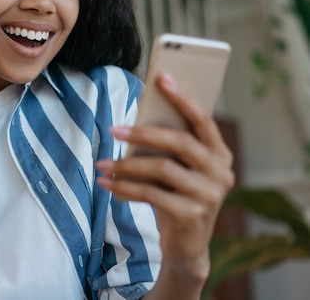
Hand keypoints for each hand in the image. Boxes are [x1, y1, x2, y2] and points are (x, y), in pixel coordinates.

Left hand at [96, 72, 234, 284]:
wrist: (186, 247)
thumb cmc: (176, 196)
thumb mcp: (177, 169)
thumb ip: (167, 147)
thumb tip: (136, 116)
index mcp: (220, 154)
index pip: (203, 120)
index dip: (183, 98)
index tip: (162, 76)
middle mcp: (221, 173)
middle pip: (180, 142)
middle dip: (143, 133)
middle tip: (113, 129)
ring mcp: (210, 196)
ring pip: (162, 169)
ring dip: (126, 165)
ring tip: (102, 164)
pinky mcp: (192, 216)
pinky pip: (151, 195)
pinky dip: (125, 188)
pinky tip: (107, 184)